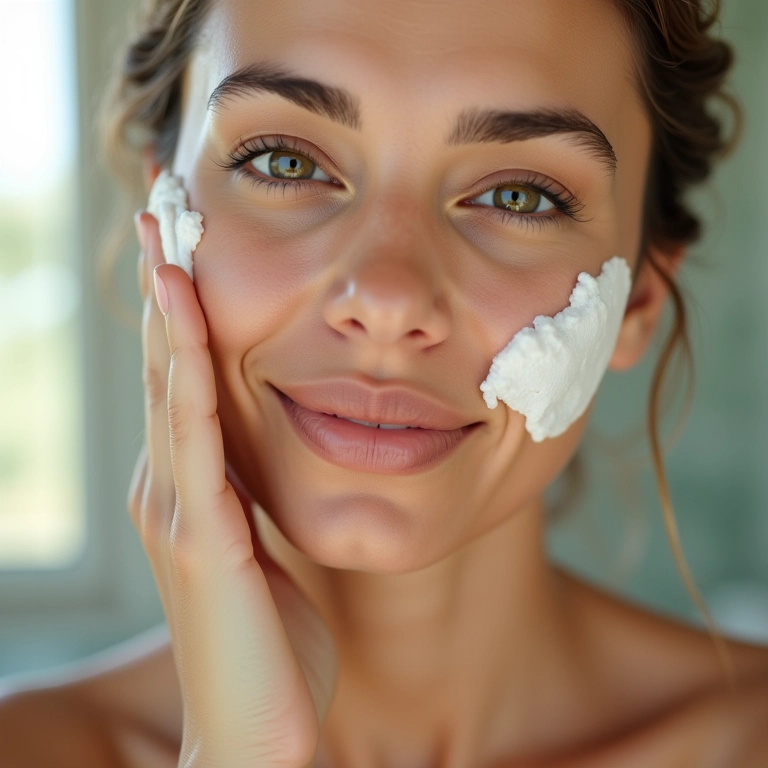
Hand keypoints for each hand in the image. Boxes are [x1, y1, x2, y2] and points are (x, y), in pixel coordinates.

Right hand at [128, 211, 337, 767]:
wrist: (260, 730)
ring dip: (167, 310)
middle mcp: (172, 487)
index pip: (184, 376)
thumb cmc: (273, 641)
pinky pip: (195, 440)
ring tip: (161, 235)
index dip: (182, 307)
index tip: (186, 240)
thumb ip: (259, 496)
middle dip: (165, 284)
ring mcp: (178, 511)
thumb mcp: (267, 547)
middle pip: (168, 365)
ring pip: (171, 389)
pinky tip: (186, 322)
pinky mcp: (202, 540)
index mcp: (193, 486)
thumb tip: (278, 448)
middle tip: (162, 205)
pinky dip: (189, 374)